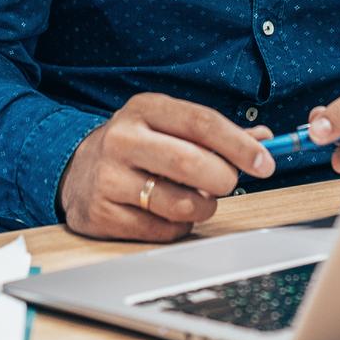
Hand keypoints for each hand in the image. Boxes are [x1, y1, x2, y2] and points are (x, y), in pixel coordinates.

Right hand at [58, 93, 275, 241]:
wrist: (75, 170)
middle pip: (190, 162)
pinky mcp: (101, 214)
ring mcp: (108, 177)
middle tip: (229, 183)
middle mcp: (123, 138)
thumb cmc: (136, 146)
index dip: (238, 144)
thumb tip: (264, 139)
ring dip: (203, 207)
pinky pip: (160, 230)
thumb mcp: (168, 126)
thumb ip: (215, 134)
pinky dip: (177, 227)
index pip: (201, 122)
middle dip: (223, 178)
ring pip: (179, 202)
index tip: (265, 162)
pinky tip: (168, 214)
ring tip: (199, 200)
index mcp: (145, 108)